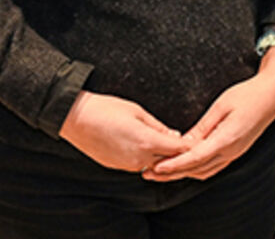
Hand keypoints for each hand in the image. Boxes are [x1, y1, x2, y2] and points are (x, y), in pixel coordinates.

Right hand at [58, 90, 190, 171]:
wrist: (76, 118)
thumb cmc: (107, 109)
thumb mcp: (138, 112)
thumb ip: (159, 127)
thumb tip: (175, 137)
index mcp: (147, 142)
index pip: (179, 150)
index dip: (191, 145)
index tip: (198, 140)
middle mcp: (139, 159)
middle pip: (169, 161)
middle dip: (178, 154)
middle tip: (187, 143)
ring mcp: (127, 165)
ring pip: (153, 164)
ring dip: (162, 156)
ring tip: (166, 142)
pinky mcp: (117, 166)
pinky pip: (138, 164)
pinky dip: (146, 157)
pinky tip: (145, 145)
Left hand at [145, 50, 274, 181]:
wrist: (272, 95)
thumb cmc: (248, 95)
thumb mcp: (220, 106)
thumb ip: (202, 127)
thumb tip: (184, 142)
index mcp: (226, 139)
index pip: (194, 158)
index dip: (173, 165)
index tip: (156, 167)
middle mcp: (230, 151)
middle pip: (196, 169)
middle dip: (172, 173)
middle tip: (149, 173)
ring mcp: (234, 153)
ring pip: (204, 171)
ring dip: (182, 172)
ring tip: (162, 171)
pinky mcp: (235, 150)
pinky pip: (212, 166)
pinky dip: (195, 168)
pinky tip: (184, 164)